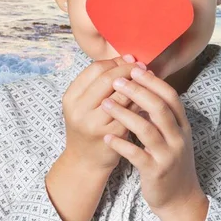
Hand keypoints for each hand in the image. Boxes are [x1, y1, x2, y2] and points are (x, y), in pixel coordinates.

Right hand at [62, 53, 147, 171]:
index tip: (129, 60)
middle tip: (142, 67)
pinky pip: (131, 112)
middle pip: (107, 79)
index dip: (115, 62)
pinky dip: (141, 102)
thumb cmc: (88, 128)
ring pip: (121, 94)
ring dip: (138, 85)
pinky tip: (149, 99)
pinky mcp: (111, 134)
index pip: (95, 69)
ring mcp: (94, 122)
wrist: (84, 161)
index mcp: (70, 97)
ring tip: (148, 80)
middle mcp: (79, 109)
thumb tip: (127, 59)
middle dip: (128, 70)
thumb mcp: (83, 105)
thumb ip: (98, 85)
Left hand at [100, 65, 203, 213]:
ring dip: (124, 114)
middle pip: (159, 108)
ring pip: (147, 130)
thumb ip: (159, 113)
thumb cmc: (167, 159)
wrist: (178, 197)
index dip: (152, 81)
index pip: (169, 96)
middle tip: (116, 81)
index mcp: (180, 125)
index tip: (133, 68)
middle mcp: (177, 137)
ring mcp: (167, 155)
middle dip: (137, 92)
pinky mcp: (156, 171)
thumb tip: (141, 84)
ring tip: (105, 104)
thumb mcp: (169, 134)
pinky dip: (121, 144)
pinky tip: (107, 136)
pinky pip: (137, 155)